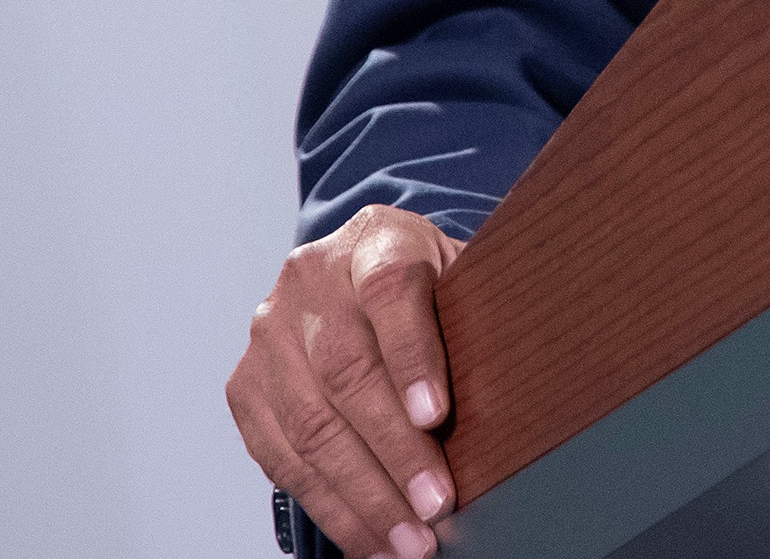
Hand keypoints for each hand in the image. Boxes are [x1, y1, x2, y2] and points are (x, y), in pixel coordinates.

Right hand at [224, 206, 462, 558]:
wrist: (356, 271)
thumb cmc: (431, 286)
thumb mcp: (463, 276)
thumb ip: (478, 317)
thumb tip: (524, 392)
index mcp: (374, 241)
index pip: (391, 292)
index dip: (413, 356)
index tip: (437, 417)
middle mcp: (309, 281)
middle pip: (346, 371)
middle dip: (394, 451)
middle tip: (436, 505)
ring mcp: (268, 335)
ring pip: (309, 425)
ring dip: (362, 495)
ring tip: (409, 540)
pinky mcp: (245, 387)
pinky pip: (281, 458)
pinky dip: (328, 506)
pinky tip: (368, 537)